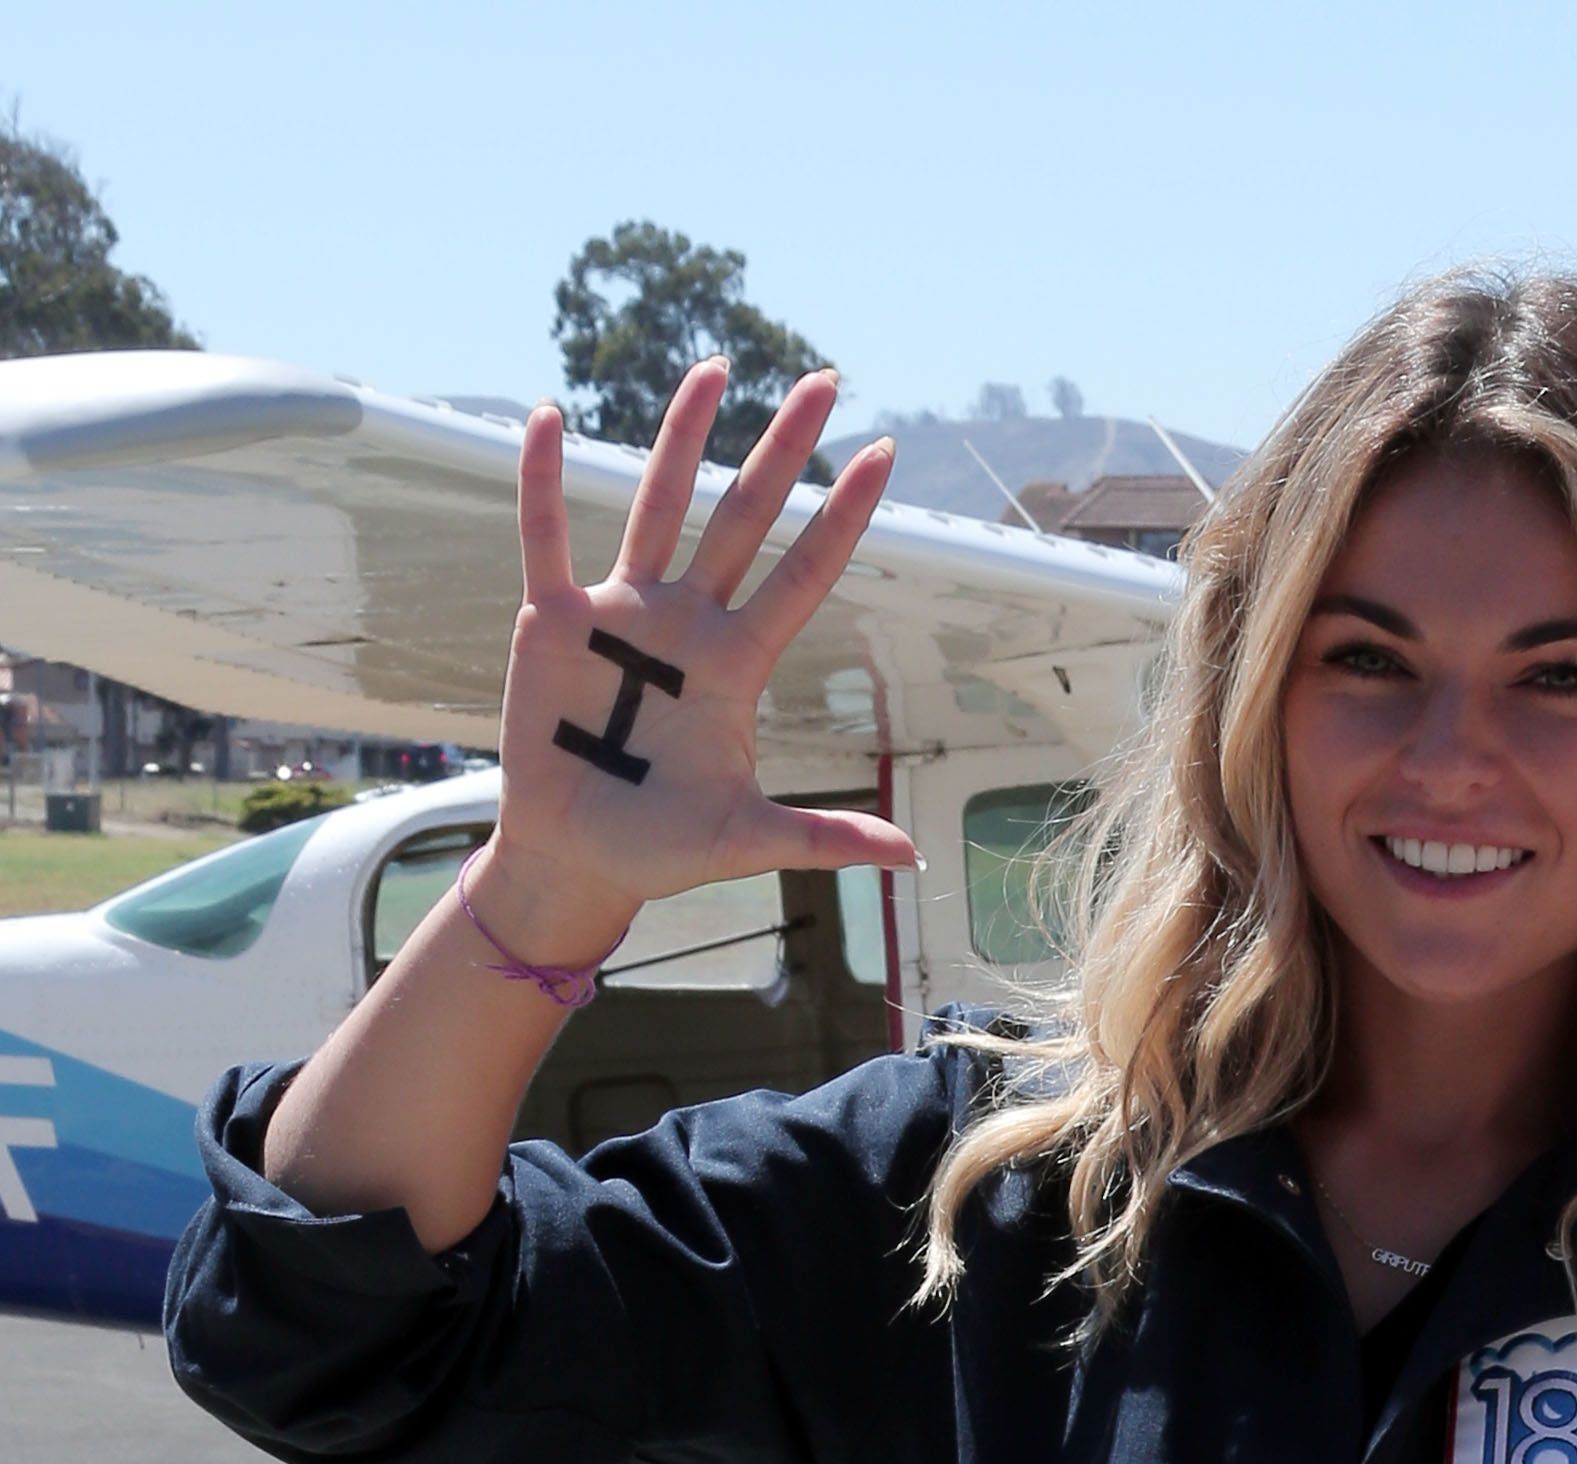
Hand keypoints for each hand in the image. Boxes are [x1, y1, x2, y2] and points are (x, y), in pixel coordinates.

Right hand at [480, 363, 917, 958]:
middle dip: (784, 451)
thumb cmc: (662, 851)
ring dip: (683, 436)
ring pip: (658, 505)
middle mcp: (688, 623)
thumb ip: (823, 838)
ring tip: (716, 368)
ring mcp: (621, 612)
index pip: (805, 574)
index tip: (886, 454)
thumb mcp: (748, 842)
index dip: (844, 517)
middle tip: (825, 380)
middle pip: (745, 517)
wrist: (578, 860)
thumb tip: (910, 856)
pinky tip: (549, 420)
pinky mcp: (553, 621)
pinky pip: (546, 539)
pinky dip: (543, 483)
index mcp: (737, 665)